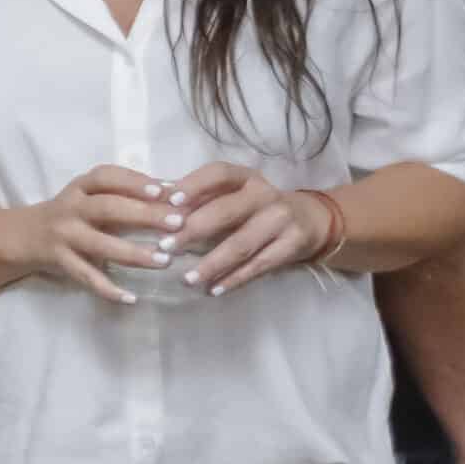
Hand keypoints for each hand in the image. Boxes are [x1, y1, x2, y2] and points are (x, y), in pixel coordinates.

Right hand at [22, 164, 182, 303]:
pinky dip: (107, 289)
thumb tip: (174, 191)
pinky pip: (86, 276)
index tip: (163, 190)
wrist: (23, 235)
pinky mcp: (60, 261)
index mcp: (79, 188)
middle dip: (144, 215)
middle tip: (177, 223)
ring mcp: (63, 235)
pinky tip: (130, 298)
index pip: (106, 178)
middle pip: (107, 208)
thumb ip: (125, 193)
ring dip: (134, 253)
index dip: (133, 182)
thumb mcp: (89, 195)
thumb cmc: (70, 213)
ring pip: (99, 245)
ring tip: (165, 261)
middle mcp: (70, 208)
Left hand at [170, 161, 328, 295]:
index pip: (219, 174)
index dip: (194, 185)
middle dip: (193, 230)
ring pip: (241, 244)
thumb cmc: (255, 207)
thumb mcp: (233, 194)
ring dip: (212, 264)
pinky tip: (214, 289)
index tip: (170, 201)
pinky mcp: (294, 244)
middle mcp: (265, 194)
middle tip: (165, 247)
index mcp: (245, 177)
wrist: (310, 220)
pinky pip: (259, 265)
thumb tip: (154, 200)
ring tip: (187, 279)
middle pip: (226, 212)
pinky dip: (235, 279)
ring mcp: (282, 219)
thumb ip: (199, 197)